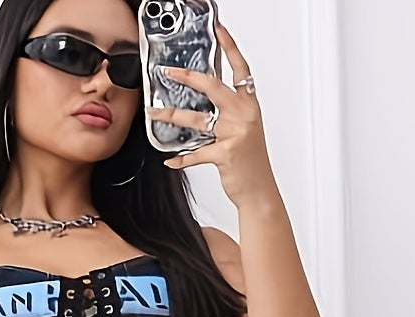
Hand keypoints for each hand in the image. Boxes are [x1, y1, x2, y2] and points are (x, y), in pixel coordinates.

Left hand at [147, 17, 275, 203]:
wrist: (259, 189)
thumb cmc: (250, 161)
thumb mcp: (244, 129)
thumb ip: (227, 112)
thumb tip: (202, 102)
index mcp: (248, 104)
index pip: (240, 69)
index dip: (230, 47)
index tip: (219, 30)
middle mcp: (243, 114)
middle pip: (212, 86)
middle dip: (187, 77)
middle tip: (168, 72)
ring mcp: (235, 133)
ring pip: (197, 119)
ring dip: (171, 115)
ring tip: (155, 113)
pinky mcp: (225, 153)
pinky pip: (196, 153)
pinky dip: (181, 158)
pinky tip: (171, 159)